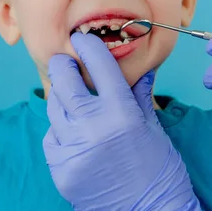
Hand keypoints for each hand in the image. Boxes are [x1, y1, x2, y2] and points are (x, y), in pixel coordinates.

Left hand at [43, 32, 199, 210]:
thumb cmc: (159, 172)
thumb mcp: (153, 128)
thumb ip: (140, 96)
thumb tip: (144, 70)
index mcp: (122, 113)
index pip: (99, 66)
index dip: (89, 47)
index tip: (83, 40)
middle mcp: (93, 127)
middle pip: (64, 81)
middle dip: (62, 65)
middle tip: (65, 60)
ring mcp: (73, 149)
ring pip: (53, 108)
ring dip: (61, 97)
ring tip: (72, 97)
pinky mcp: (61, 168)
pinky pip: (52, 136)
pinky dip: (60, 128)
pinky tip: (73, 131)